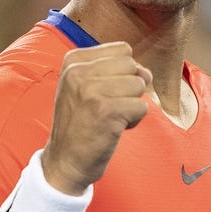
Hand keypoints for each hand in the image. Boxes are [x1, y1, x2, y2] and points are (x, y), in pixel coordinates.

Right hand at [42, 42, 151, 194]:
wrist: (64, 161)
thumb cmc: (81, 123)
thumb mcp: (85, 87)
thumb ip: (116, 71)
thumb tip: (146, 72)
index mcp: (73, 61)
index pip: (122, 50)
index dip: (122, 73)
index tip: (102, 93)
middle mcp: (79, 72)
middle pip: (132, 65)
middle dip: (128, 88)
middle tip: (107, 108)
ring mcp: (91, 91)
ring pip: (138, 85)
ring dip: (131, 105)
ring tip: (109, 118)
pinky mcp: (106, 111)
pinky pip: (141, 107)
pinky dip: (133, 122)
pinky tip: (113, 129)